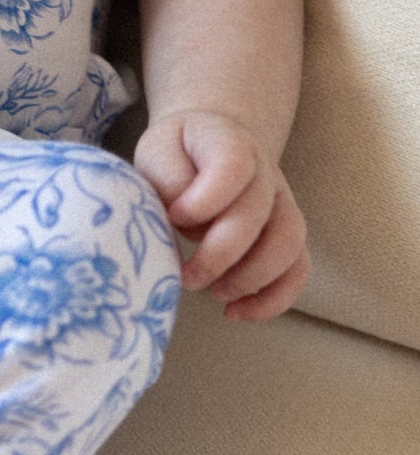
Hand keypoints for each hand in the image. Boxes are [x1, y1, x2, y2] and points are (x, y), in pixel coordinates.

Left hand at [132, 111, 309, 321]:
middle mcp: (265, 172)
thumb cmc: (177, 154)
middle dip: (220, 254)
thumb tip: (184, 218)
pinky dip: (273, 298)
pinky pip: (298, 269)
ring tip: (214, 294)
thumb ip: (168, 178)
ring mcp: (283, 204)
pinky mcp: (287, 236)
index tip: (175, 216)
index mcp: (230, 142)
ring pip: (287, 244)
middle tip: (187, 276)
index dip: (205, 198)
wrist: (208, 147)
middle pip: (257, 213)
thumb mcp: (157, 150)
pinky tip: (237, 312)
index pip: (233, 166)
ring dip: (250, 278)